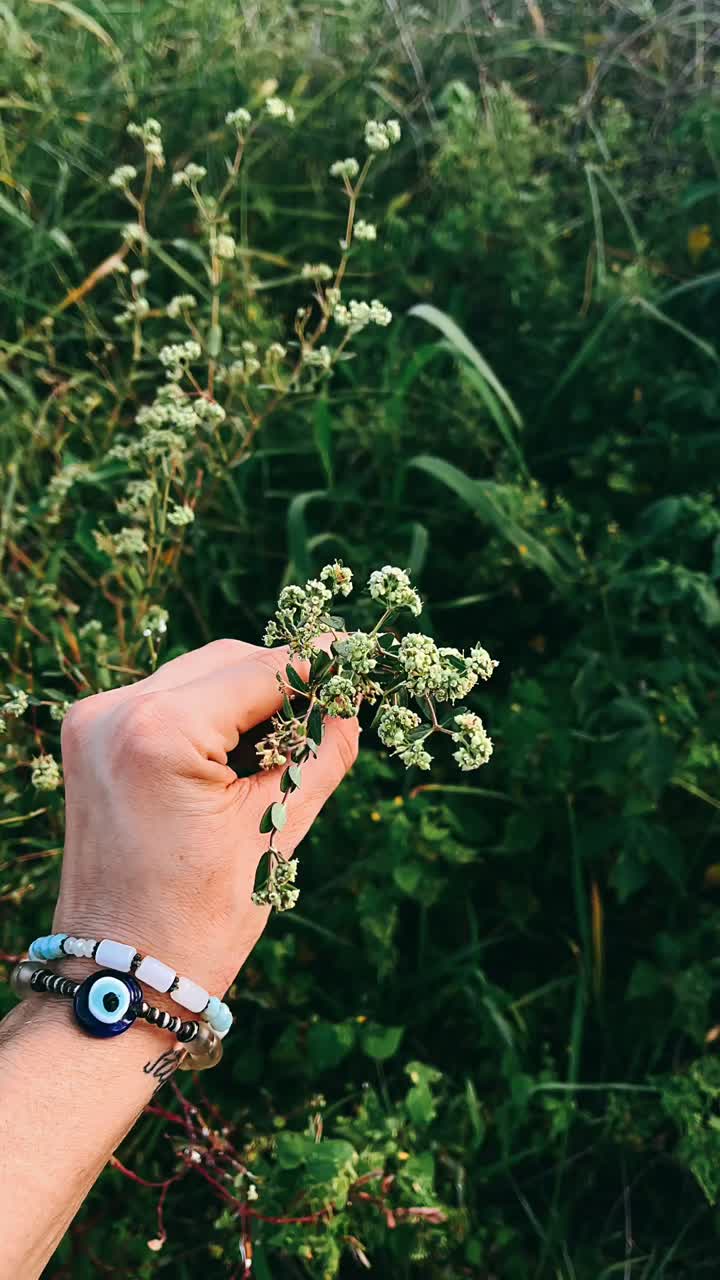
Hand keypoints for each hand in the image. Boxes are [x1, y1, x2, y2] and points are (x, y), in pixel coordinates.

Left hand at [53, 638, 358, 996]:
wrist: (120, 977)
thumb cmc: (200, 921)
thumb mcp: (274, 830)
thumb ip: (322, 752)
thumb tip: (349, 699)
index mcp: (158, 731)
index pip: (260, 672)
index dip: (318, 663)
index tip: (360, 653)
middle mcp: (115, 712)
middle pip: (225, 663)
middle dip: (284, 680)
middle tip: (336, 703)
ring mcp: (94, 723)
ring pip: (196, 677)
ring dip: (248, 696)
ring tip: (294, 736)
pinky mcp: (91, 739)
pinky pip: (167, 701)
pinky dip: (210, 714)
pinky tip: (245, 748)